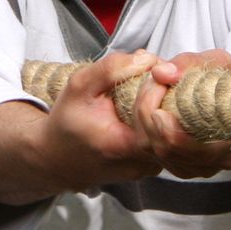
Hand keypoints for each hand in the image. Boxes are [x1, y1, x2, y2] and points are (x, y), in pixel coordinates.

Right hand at [30, 48, 162, 189]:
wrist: (58, 159)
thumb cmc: (67, 122)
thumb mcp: (79, 86)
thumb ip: (111, 69)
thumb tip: (148, 59)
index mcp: (122, 146)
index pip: (159, 118)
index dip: (157, 90)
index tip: (150, 72)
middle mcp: (141, 164)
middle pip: (171, 125)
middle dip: (167, 94)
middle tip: (156, 75)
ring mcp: (148, 169)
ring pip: (171, 133)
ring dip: (165, 106)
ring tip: (148, 91)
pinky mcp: (151, 168)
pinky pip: (166, 140)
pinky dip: (161, 120)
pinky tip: (147, 108)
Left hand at [133, 49, 230, 178]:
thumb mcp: (222, 64)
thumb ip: (192, 64)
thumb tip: (160, 72)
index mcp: (228, 146)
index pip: (183, 146)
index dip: (163, 123)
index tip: (158, 88)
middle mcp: (212, 164)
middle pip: (163, 149)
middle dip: (147, 112)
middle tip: (150, 81)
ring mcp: (196, 170)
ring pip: (153, 153)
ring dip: (142, 119)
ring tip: (149, 89)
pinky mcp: (182, 168)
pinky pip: (152, 155)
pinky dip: (145, 129)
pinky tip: (150, 106)